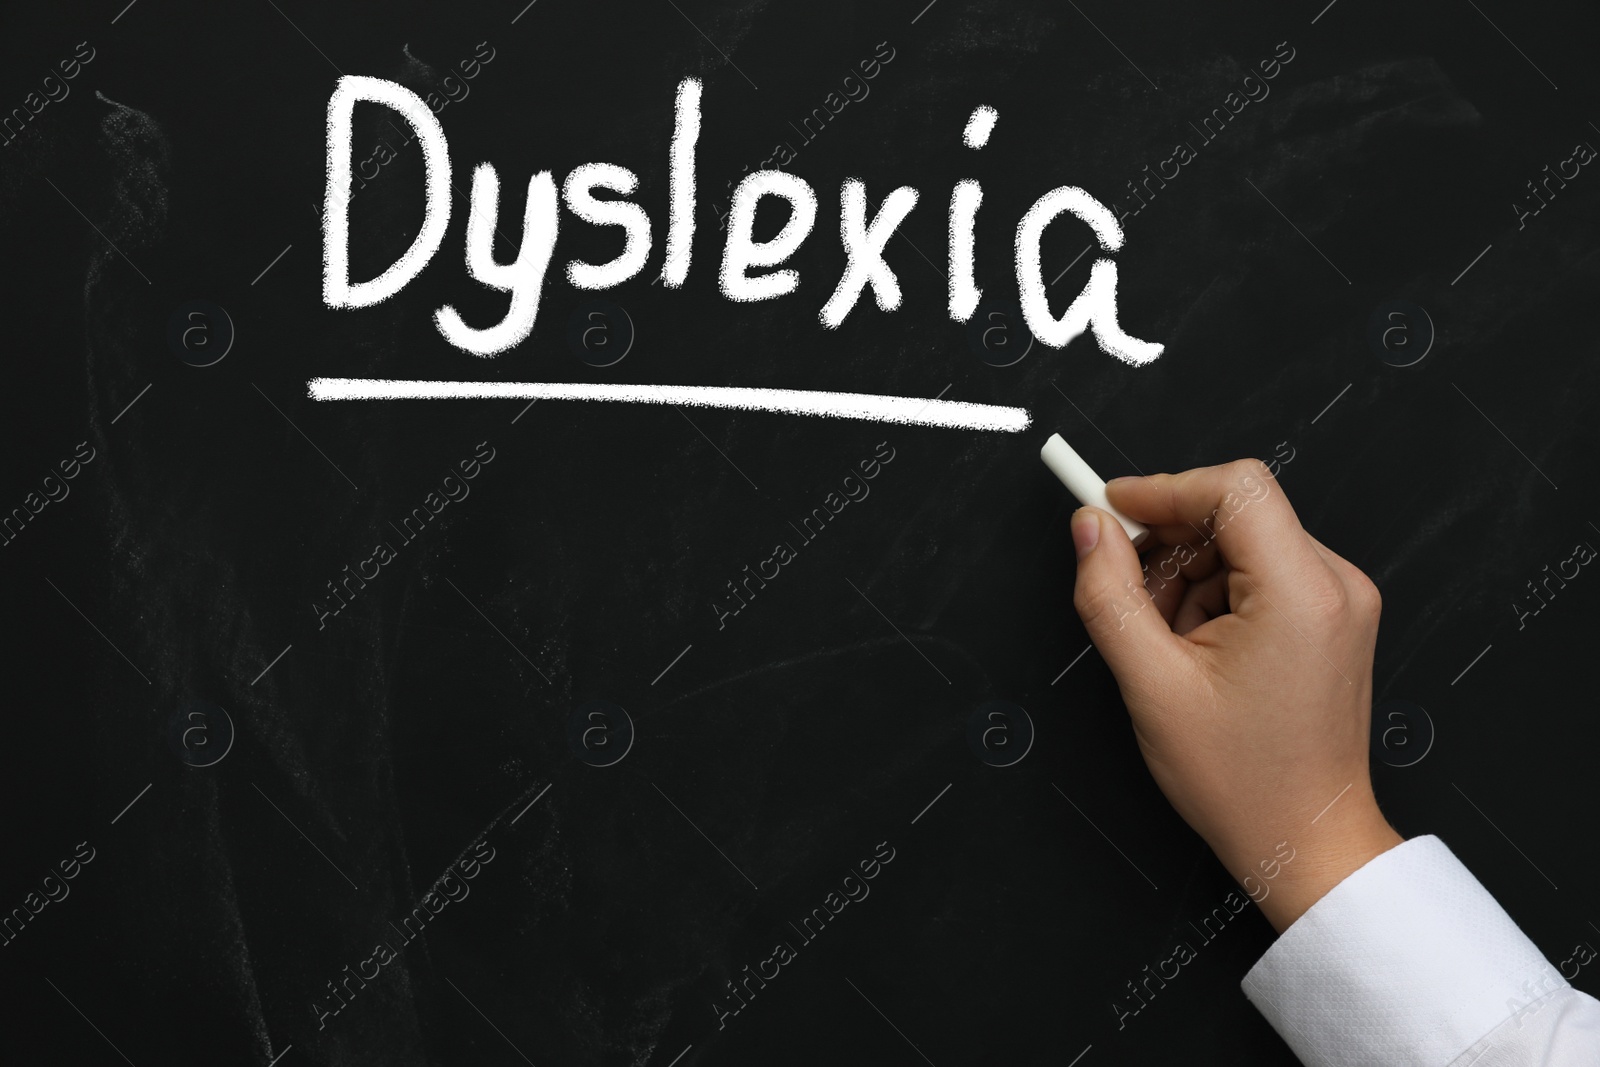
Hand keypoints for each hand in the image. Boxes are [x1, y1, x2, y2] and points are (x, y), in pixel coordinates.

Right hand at [1069, 459, 1402, 932]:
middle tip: (1127, 597)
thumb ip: (1109, 595)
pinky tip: (1196, 651)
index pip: (1234, 488)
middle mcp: (1334, 584)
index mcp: (1301, 593)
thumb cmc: (1244, 781)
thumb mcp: (1152, 685)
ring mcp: (1340, 601)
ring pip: (1241, 544)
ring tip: (1167, 646)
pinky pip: (1260, 573)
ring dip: (1188, 578)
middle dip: (1170, 546)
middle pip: (1235, 512)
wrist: (1306, 840)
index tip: (1110, 509)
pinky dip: (1214, 597)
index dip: (1163, 489)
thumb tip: (1091, 529)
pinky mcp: (1332, 618)